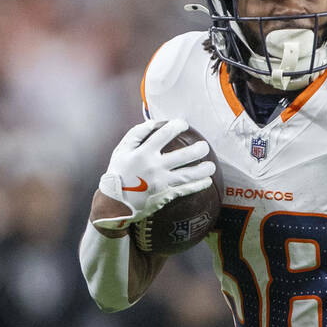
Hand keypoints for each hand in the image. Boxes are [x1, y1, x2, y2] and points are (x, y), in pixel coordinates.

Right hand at [92, 119, 214, 232]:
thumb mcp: (121, 151)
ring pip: (187, 174)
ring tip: (212, 166)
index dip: (176, 126)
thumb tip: (152, 123)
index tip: (184, 124)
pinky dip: (197, 185)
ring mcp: (161, 182)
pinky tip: (207, 181)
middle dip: (197, 150)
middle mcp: (154, 167)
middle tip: (205, 146)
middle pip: (182, 156)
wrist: (114, 203)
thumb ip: (136, 134)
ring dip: (202, 170)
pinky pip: (185, 190)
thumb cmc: (118, 174)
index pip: (164, 134)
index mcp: (143, 153)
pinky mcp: (164, 195)